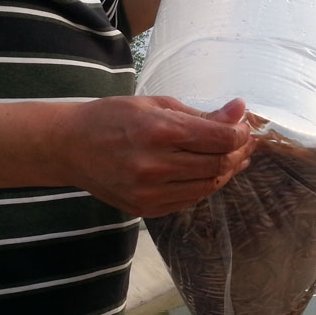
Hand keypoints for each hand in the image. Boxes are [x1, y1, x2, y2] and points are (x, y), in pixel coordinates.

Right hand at [55, 96, 254, 216]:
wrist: (70, 147)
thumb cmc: (113, 118)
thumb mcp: (156, 105)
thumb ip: (200, 115)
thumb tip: (239, 111)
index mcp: (159, 131)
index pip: (220, 139)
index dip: (240, 134)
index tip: (245, 128)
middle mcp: (156, 165)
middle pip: (218, 165)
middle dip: (238, 153)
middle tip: (244, 143)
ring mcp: (150, 192)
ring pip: (208, 186)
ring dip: (226, 171)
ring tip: (232, 157)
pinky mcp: (147, 209)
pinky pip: (190, 200)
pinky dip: (205, 185)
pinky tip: (208, 172)